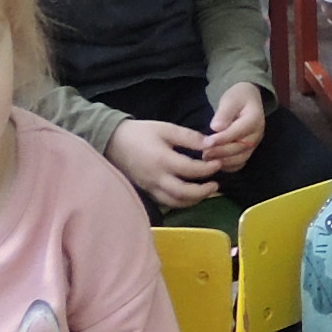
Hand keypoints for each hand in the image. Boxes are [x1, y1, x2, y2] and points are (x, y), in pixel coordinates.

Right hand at [107, 120, 227, 206]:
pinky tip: (190, 194)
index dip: (208, 169)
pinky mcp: (147, 191)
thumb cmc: (140, 133)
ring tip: (206, 191)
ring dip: (194, 200)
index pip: (191, 170)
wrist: (113, 142)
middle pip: (183, 193)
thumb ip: (189, 137)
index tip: (218, 163)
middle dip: (203, 191)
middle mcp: (156, 178)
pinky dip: (181, 202)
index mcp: (162, 160)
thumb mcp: (166, 129)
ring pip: (175, 202)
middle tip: (216, 184)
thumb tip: (211, 143)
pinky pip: (166, 202)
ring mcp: (150, 187)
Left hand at [206, 81, 266, 169]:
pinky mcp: (249, 151)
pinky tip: (215, 162)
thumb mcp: (230, 99)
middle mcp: (257, 134)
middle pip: (240, 147)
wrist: (247, 99)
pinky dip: (228, 166)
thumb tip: (216, 128)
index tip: (207, 142)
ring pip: (240, 158)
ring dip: (223, 161)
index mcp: (254, 119)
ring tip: (207, 158)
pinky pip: (240, 163)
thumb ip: (224, 113)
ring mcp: (254, 144)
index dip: (222, 139)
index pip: (238, 132)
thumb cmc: (237, 97)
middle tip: (203, 153)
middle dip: (221, 152)